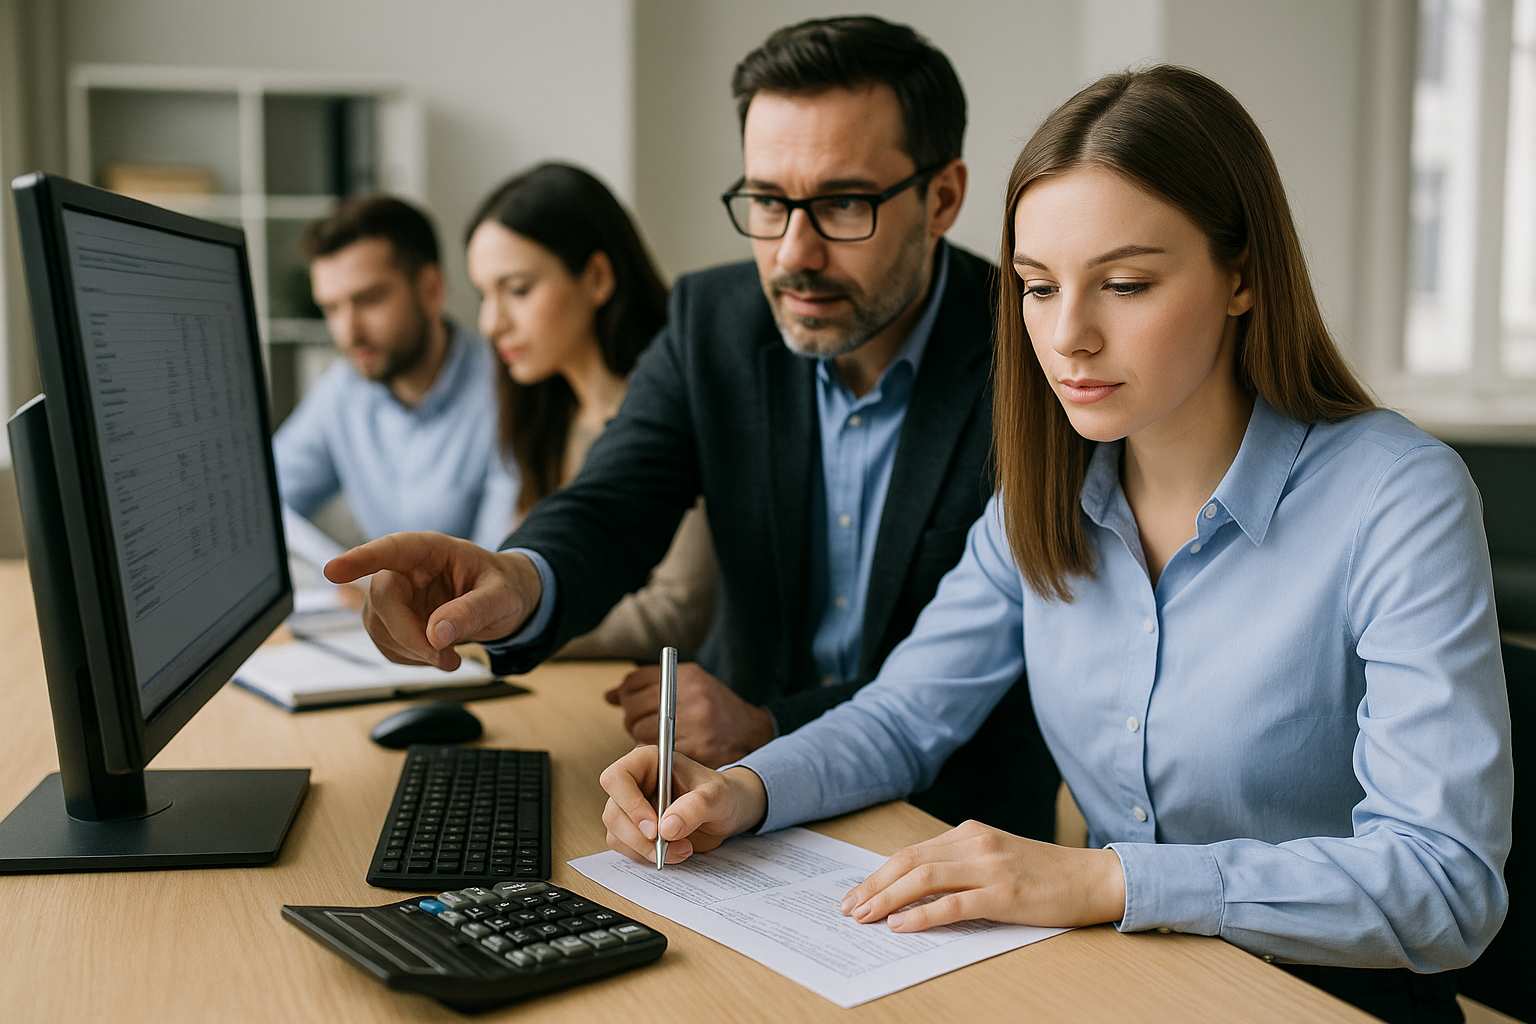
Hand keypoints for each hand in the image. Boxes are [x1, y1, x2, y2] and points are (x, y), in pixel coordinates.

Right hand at [324, 532, 541, 670]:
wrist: (507, 603)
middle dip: (409, 635)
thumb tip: (437, 634)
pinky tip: (437, 654)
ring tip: (451, 658)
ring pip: (379, 628)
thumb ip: (472, 611)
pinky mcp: (392, 622)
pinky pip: (387, 645)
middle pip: (382, 600)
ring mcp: (395, 597)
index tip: (332, 570)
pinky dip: (411, 658)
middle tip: (447, 660)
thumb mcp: (502, 597)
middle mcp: (405, 570)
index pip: (390, 549)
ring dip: (412, 652)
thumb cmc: (505, 588)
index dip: (360, 559)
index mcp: (430, 550)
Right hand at [600, 746, 767, 864]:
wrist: (728, 812)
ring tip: (681, 849)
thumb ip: (695, 807)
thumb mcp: (717, 796)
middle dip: (639, 837)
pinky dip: (647, 856)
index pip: (617, 778)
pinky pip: (626, 848)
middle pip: (613, 812)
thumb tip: (667, 829)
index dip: (630, 804)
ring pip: (616, 834)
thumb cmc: (723, 794)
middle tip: (668, 847)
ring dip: (645, 850)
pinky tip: (674, 852)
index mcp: (648, 762)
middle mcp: (634, 784)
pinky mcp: (635, 830)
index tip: (654, 828)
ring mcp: (632, 808)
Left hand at [605, 662, 775, 767]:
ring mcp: (694, 724)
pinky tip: (666, 752)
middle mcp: (691, 697)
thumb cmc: (714, 707)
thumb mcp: (688, 684)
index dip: (626, 694)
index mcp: (687, 676)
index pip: (634, 683)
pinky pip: (657, 753)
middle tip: (641, 722)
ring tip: (656, 738)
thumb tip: (610, 695)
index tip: (629, 701)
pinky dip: (656, 756)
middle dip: (632, 718)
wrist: (750, 732)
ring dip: (642, 738)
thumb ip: (649, 686)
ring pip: (641, 733)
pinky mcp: (696, 749)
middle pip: (634, 708)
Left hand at [839, 820, 1126, 932]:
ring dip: (887, 898)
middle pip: (909, 861)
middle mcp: (976, 843)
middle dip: (873, 885)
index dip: (879, 873)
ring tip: (865, 917)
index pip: (912, 852)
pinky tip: (900, 925)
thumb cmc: (1046, 875)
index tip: (856, 893)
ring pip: (924, 878)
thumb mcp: (997, 859)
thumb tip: (915, 890)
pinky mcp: (1005, 895)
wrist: (1094, 878)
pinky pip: (952, 904)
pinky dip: (921, 914)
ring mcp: (990, 867)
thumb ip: (961, 866)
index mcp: (970, 833)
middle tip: (849, 908)